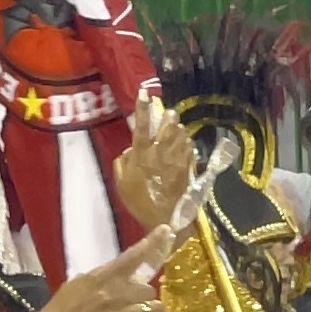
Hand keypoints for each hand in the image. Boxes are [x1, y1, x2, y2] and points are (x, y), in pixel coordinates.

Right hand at [14, 233, 169, 311]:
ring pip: (156, 308)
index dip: (151, 242)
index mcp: (103, 276)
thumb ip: (100, 278)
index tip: (165, 230)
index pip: (133, 256)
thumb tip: (117, 276)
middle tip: (131, 304)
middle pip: (149, 288)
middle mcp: (117, 293)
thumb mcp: (77, 285)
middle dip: (143, 296)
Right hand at [113, 104, 194, 228]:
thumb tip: (130, 150)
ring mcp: (177, 158)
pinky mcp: (188, 166)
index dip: (141, 108)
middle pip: (167, 125)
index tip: (143, 92)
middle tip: (168, 115)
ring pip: (180, 134)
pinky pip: (189, 147)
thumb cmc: (139, 202)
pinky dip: (185, 143)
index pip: (140, 126)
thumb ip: (123, 163)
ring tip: (175, 130)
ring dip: (177, 130)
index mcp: (142, 155)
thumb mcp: (121, 183)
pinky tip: (183, 146)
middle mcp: (161, 152)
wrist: (165, 219)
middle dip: (167, 117)